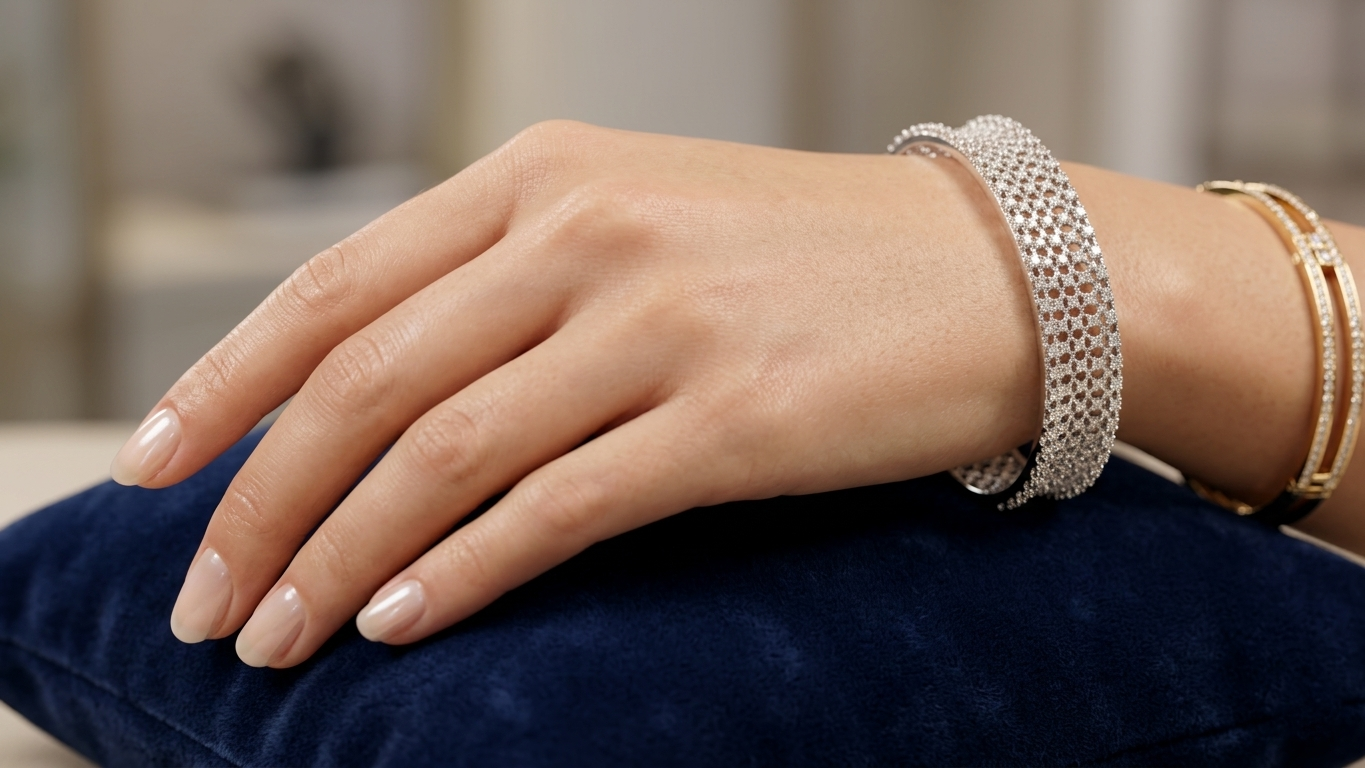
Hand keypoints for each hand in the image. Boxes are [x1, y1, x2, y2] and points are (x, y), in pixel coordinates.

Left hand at [113, 120, 1044, 666]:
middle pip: (365, 379)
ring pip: (442, 454)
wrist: (996, 271)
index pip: (338, 285)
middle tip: (202, 597)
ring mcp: (659, 322)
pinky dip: (458, 574)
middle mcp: (587, 232)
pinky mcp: (730, 418)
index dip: (224, 384)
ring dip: (337, 558)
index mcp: (548, 175)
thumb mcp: (640, 218)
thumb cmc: (807, 255)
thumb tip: (376, 383)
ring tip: (276, 639)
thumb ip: (509, 276)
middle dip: (258, 501)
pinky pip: (553, 508)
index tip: (151, 472)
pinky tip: (399, 624)